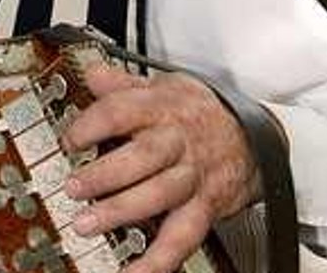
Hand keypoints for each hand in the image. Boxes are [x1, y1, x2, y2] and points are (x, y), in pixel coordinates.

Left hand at [60, 65, 261, 272]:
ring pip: (159, 195)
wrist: (256, 135)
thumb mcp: (165, 86)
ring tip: (86, 224)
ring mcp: (193, 176)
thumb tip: (92, 74)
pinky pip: (183, 236)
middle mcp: (178, 141)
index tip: (70, 139)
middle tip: (74, 187)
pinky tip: (135, 271)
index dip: (93, 125)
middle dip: (105, 174)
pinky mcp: (206, 207)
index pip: (123, 111)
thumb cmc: (202, 111)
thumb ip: (124, 84)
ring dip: (121, 211)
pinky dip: (159, 259)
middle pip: (142, 156)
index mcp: (163, 107)